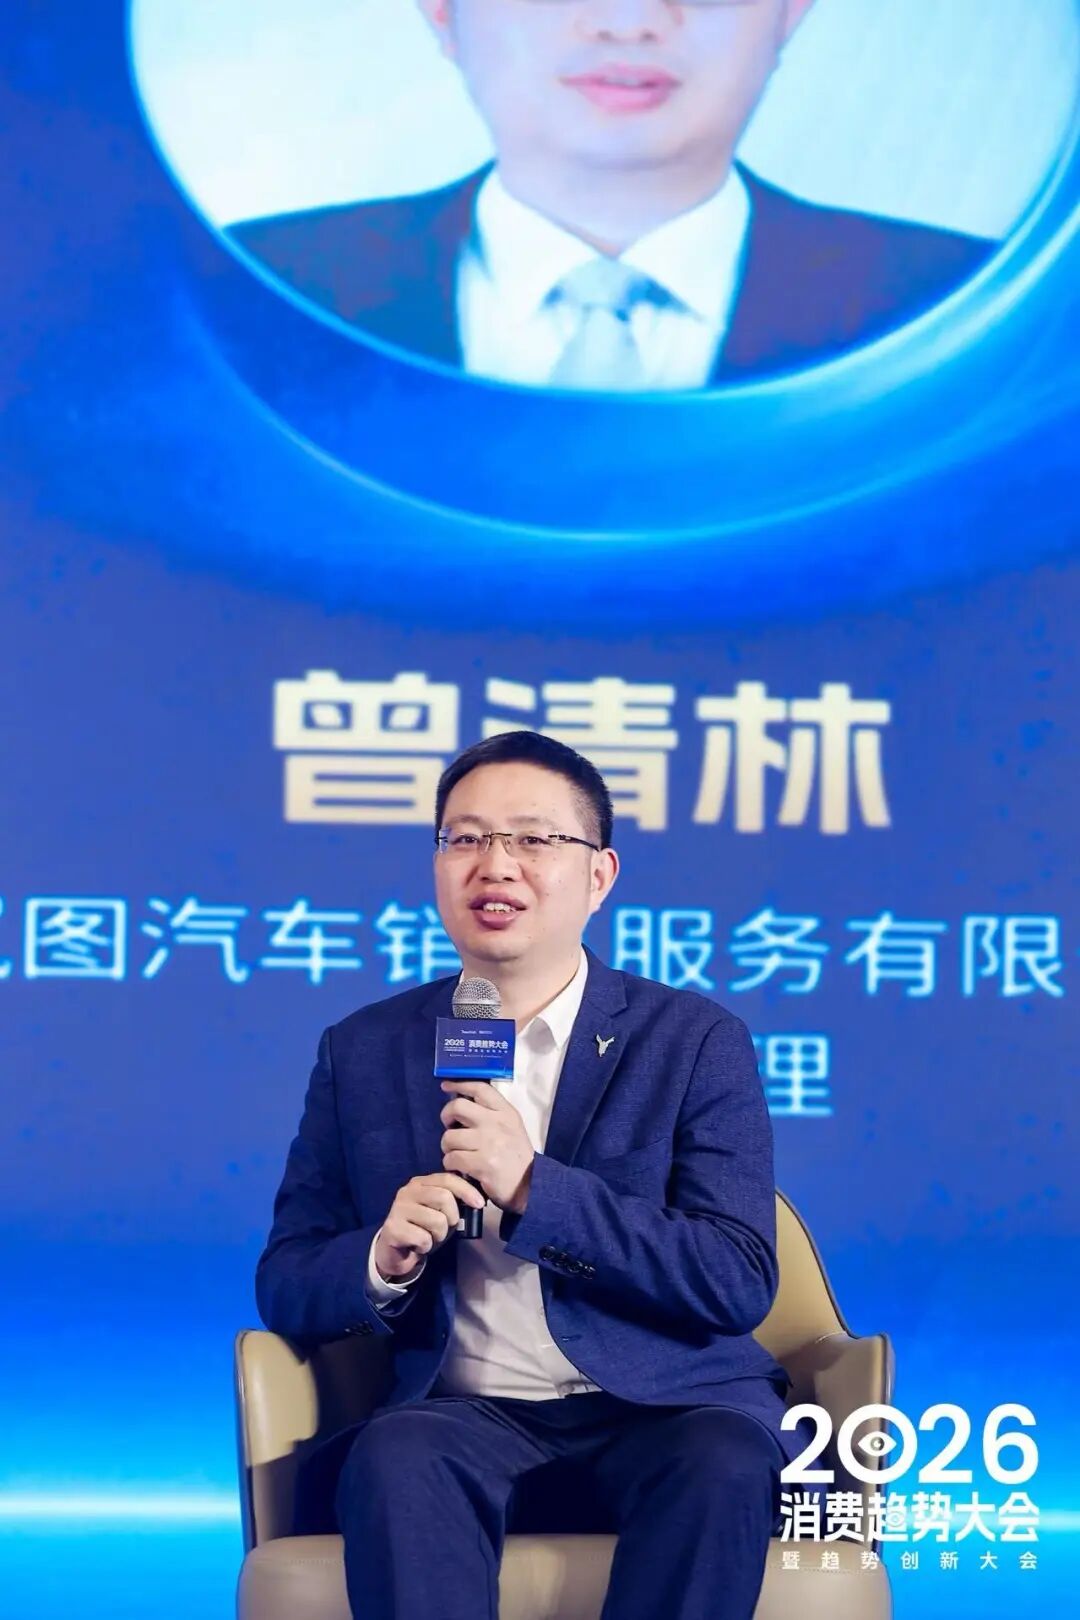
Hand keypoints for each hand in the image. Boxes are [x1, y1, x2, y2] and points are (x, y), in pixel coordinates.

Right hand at [373, 1173, 484, 1281]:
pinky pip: (423, 1238)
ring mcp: (398, 1208)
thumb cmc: (423, 1230)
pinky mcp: (392, 1228)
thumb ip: (453, 1202)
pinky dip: (426, 1247)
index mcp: (421, 1183)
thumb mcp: (441, 1213)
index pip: (448, 1179)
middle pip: (444, 1198)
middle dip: (452, 1218)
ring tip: (429, 1238)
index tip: (480, 1204)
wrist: (396, 1253)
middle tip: (444, 1229)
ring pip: (436, 1220)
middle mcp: (407, 1191)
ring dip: (439, 1236)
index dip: (467, 1190)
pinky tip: (417, 1246)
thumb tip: (476, 1199)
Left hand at [440, 1081, 534, 1214]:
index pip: (480, 1089)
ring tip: (455, 1152)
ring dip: (447, 1147)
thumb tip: (462, 1106)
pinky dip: (450, 1163)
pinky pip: (452, 1158)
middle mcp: (497, 1124)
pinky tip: (458, 1167)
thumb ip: (492, 1115)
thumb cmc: (517, 1156)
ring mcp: (488, 1143)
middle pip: (457, 1107)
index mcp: (506, 1112)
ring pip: (449, 1136)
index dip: (460, 1084)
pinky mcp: (481, 1164)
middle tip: (449, 1126)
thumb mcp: (512, 1127)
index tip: (446, 1086)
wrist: (531, 1185)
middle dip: (446, 1116)